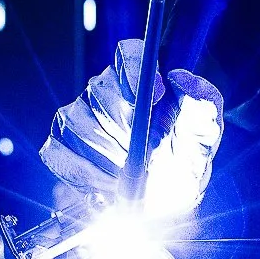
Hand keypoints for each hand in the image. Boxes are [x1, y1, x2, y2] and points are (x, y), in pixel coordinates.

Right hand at [40, 38, 224, 219]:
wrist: (159, 205)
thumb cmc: (181, 166)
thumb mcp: (201, 141)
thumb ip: (202, 108)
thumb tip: (182, 78)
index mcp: (141, 81)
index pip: (128, 53)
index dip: (136, 69)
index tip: (157, 94)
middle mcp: (104, 91)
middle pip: (101, 89)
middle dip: (127, 127)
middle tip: (146, 153)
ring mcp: (76, 117)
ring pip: (78, 121)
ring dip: (107, 155)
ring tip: (129, 175)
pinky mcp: (58, 145)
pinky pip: (59, 152)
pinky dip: (84, 174)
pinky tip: (105, 185)